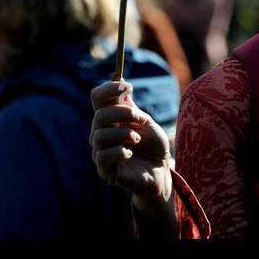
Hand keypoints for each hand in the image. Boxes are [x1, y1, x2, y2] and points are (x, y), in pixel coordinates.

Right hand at [89, 80, 173, 215]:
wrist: (161, 171)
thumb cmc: (153, 146)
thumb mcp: (146, 123)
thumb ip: (131, 108)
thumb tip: (121, 86)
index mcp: (110, 118)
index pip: (98, 98)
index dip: (108, 89)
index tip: (127, 87)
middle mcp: (101, 132)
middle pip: (99, 115)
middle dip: (122, 113)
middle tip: (140, 118)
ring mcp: (100, 151)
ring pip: (100, 135)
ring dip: (124, 134)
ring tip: (138, 139)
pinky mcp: (104, 170)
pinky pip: (103, 156)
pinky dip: (119, 151)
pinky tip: (130, 153)